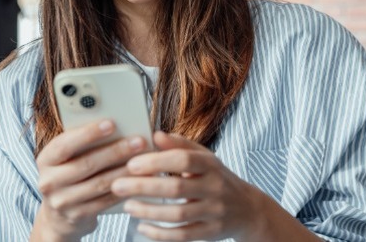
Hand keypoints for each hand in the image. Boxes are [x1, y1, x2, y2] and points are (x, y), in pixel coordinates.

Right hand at [31, 120, 147, 240]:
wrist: (58, 216)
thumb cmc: (67, 175)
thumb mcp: (65, 158)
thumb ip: (81, 143)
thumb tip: (113, 125)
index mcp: (45, 160)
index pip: (65, 144)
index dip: (88, 133)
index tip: (111, 123)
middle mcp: (49, 181)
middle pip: (86, 164)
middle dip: (115, 151)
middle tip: (138, 141)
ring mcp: (62, 201)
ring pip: (99, 183)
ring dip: (124, 171)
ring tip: (144, 160)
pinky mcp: (77, 216)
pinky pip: (105, 201)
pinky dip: (124, 189)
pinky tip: (138, 180)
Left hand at [110, 131, 263, 240]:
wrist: (248, 209)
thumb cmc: (216, 177)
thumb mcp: (203, 157)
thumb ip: (179, 145)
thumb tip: (155, 134)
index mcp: (210, 165)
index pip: (183, 160)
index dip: (156, 161)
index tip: (131, 164)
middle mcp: (215, 187)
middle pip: (177, 188)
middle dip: (144, 187)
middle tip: (117, 185)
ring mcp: (214, 212)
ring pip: (178, 214)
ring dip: (149, 211)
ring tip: (126, 206)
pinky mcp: (211, 232)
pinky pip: (183, 235)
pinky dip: (161, 234)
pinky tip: (142, 228)